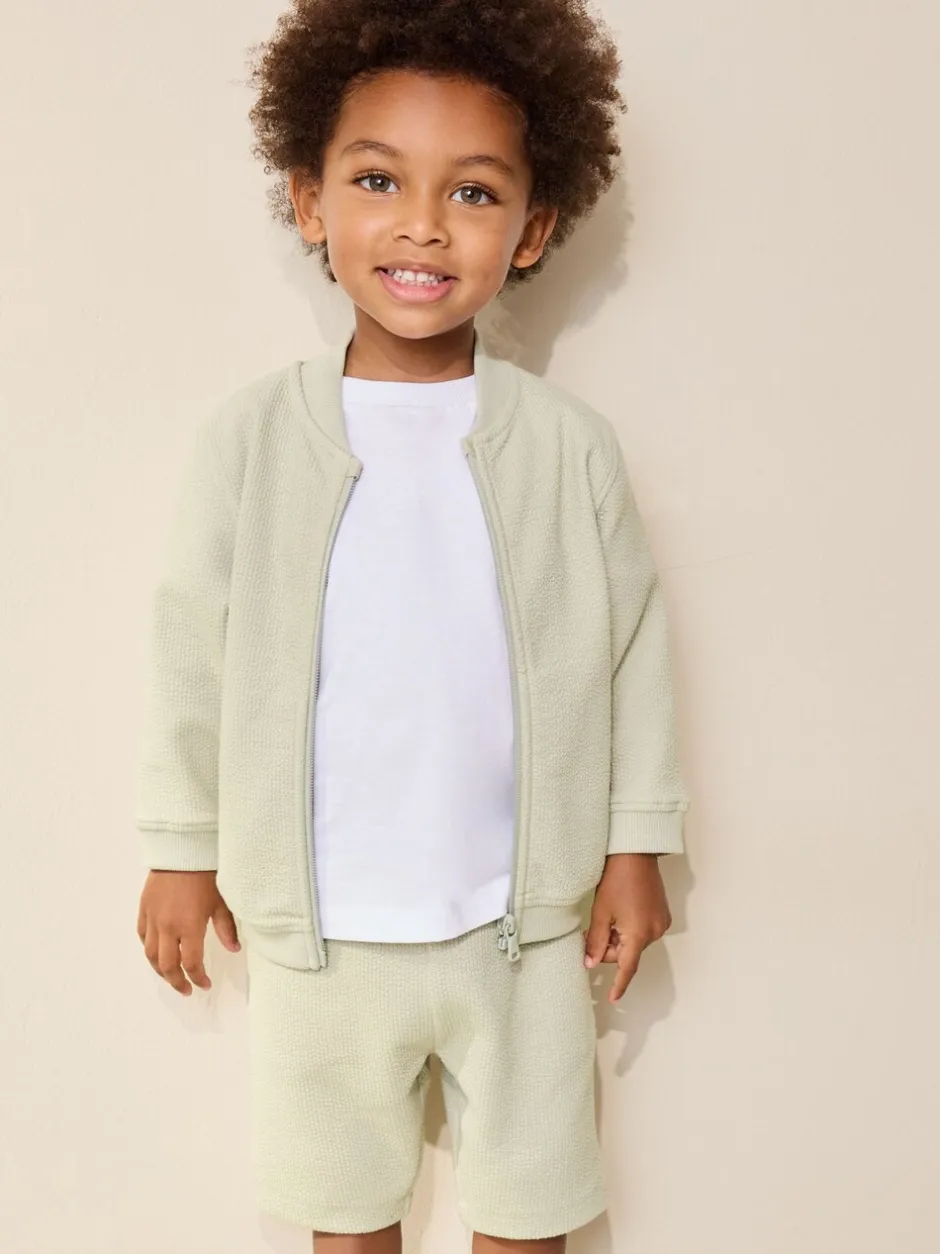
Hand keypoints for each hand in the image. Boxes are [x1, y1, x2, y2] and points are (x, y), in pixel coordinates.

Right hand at [137, 869, 240, 995]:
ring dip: (160, 970)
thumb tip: (233, 950)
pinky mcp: (144, 908)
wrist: (182, 849)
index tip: (205, 985)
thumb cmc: (207, 874)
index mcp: (189, 927)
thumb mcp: (221, 901)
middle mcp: (167, 927)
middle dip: (177, 982)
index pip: (191, 963)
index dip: (198, 978)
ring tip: (171, 976)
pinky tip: (157, 952)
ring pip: (151, 954)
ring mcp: (153, 918)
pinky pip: (143, 936)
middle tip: (186, 989)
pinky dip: (149, 949)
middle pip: (167, 966)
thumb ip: (226, 928)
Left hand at [583, 853, 671, 1002]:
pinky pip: (643, 931)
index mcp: (639, 934)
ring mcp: (661, 923)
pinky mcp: (663, 914)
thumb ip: (594, 941)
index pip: (627, 968)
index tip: (613, 998)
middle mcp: (655, 932)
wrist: (635, 854)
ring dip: (619, 937)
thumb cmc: (617, 879)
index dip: (619, 984)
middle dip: (608, 948)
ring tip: (607, 916)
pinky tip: (620, 911)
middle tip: (591, 932)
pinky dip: (630, 929)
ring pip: (634, 942)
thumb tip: (589, 962)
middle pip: (627, 954)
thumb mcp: (600, 912)